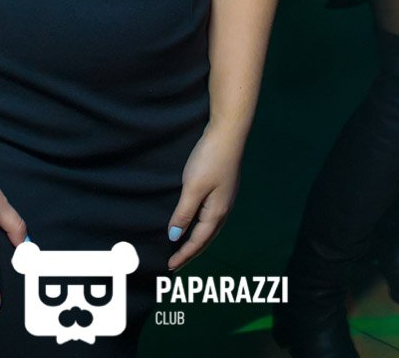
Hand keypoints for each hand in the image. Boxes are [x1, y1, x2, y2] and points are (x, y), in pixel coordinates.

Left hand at [166, 124, 241, 270]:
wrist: (228, 134)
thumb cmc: (210, 159)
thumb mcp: (193, 187)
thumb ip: (184, 212)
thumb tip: (174, 236)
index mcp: (216, 212)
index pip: (198, 241)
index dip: (183, 254)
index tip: (170, 266)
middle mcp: (224, 209)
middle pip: (206, 239)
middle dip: (192, 252)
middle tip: (177, 263)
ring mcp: (226, 198)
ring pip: (210, 228)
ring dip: (198, 240)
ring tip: (185, 247)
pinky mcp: (224, 187)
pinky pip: (211, 215)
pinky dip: (201, 226)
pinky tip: (196, 221)